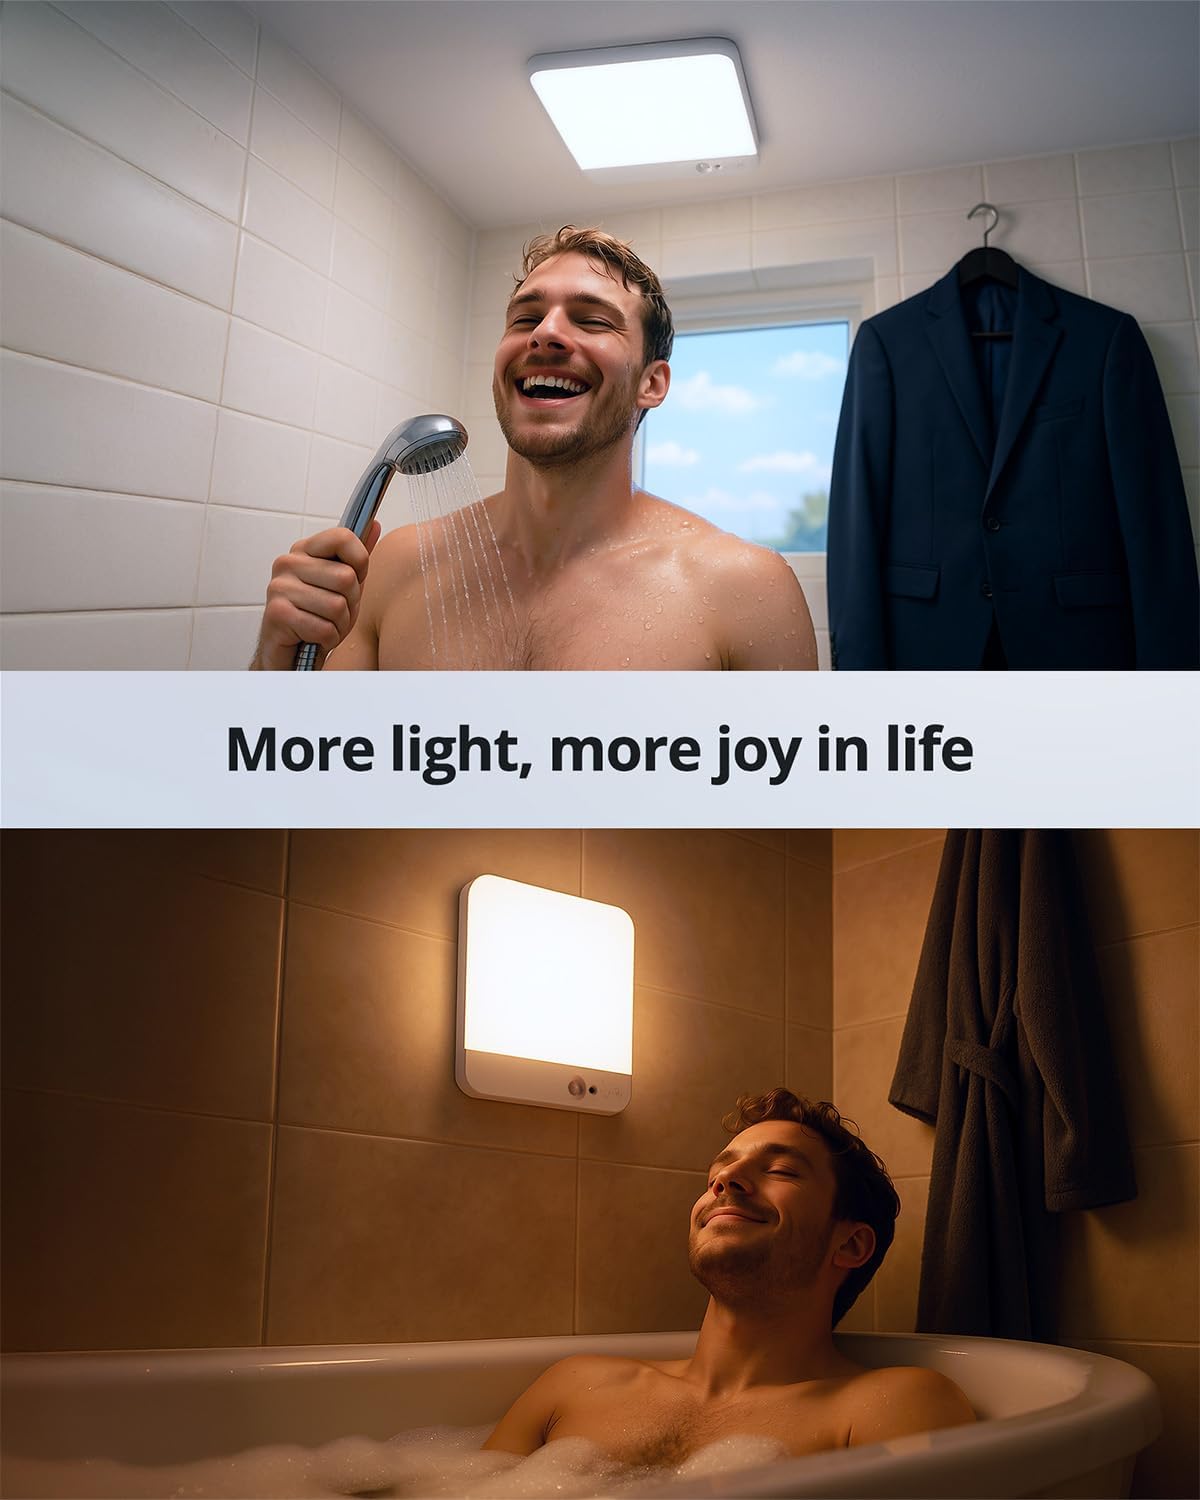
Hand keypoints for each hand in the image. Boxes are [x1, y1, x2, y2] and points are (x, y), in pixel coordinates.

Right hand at [250, 520, 380, 669]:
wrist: (291, 655)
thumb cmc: (318, 618)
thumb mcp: (343, 586)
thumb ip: (356, 557)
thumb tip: (375, 525)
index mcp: (304, 551)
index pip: (343, 537)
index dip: (360, 563)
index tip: (353, 579)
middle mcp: (288, 563)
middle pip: (346, 577)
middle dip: (350, 603)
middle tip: (334, 613)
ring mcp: (279, 587)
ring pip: (337, 606)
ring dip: (339, 625)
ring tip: (324, 626)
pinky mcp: (277, 614)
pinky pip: (323, 628)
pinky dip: (327, 639)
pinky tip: (315, 638)